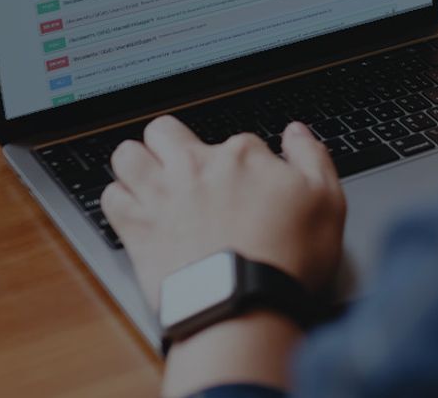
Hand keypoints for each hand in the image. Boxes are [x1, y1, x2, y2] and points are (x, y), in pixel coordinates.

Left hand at [101, 116, 346, 310]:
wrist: (244, 307)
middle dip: (171, 143)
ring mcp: (161, 195)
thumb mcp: (327, 202)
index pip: (236, 140)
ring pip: (127, 154)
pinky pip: (110, 198)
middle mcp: (195, 167)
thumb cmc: (286, 259)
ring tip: (150, 180)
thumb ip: (311, 157)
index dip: (245, 162)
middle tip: (183, 165)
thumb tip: (297, 132)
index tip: (251, 185)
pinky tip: (135, 212)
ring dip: (136, 163)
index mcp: (240, 156)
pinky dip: (119, 202)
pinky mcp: (138, 229)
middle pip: (164, 130)